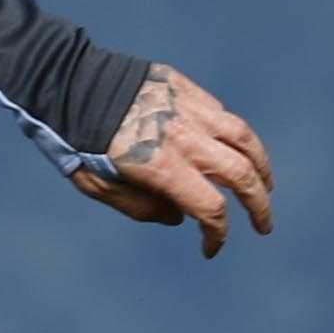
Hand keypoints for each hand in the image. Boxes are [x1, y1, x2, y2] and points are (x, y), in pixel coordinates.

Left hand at [74, 65, 277, 260]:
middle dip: (259, 205)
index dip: (218, 235)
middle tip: (263, 225)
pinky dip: (235, 137)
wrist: (67, 83)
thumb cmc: (76, 141)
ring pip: (244, 138)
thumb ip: (141, 208)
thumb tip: (179, 217)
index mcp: (163, 167)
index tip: (210, 248)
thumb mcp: (98, 187)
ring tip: (266, 184)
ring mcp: (190, 109)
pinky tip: (233, 149)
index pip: (212, 209)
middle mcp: (185, 138)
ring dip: (261, 165)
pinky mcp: (187, 88)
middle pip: (242, 174)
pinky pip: (223, 115)